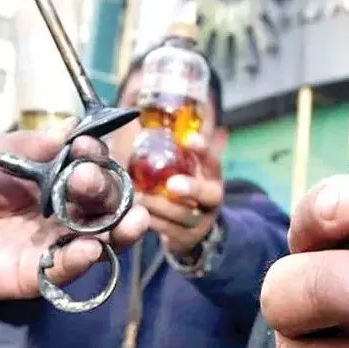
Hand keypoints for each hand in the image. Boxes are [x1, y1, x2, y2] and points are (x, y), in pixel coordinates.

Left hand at [0, 119, 150, 301]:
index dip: (96, 156)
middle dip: (107, 189)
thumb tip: (69, 128)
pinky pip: (71, 269)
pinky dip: (84, 260)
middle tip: (85, 179)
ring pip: (107, 238)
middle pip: (109, 201)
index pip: (97, 164)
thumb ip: (31, 144)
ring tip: (129, 223)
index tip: (85, 147)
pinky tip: (89, 249)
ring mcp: (61, 241)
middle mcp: (74, 208)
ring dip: (123, 230)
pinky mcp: (43, 272)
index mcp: (67, 175)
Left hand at [139, 133, 223, 256]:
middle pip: (206, 194)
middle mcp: (211, 198)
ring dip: (159, 205)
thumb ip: (176, 144)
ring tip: (139, 196)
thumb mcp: (186, 166)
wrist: (193, 230)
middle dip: (191, 188)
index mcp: (211, 174)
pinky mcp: (186, 239)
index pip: (213, 159)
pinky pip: (167, 231)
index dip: (203, 149)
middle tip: (172, 184)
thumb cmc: (183, 189)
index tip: (190, 139)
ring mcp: (201, 221)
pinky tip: (135, 212)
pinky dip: (150, 221)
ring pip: (182, 215)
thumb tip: (156, 107)